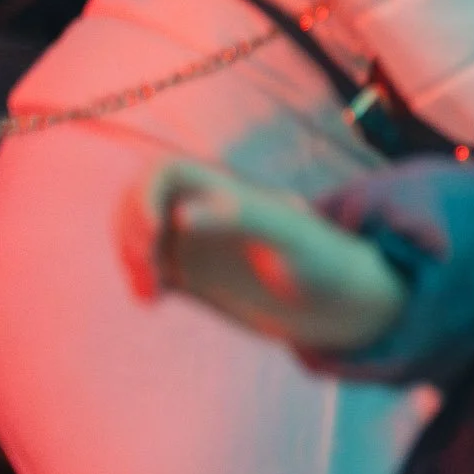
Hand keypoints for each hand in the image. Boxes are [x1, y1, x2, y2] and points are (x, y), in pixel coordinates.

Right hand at [117, 158, 407, 353]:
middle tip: (149, 267)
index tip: (154, 233)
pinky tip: (153, 300)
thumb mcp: (289, 235)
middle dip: (129, 230)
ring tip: (153, 293)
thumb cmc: (325, 261)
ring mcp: (201, 246)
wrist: (345, 302)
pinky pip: (153, 268)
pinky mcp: (200, 278)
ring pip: (141, 235)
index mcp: (227, 193)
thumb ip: (240, 216)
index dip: (142, 195)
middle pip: (141, 201)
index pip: (165, 172)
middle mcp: (208, 215)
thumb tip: (182, 216)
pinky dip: (141, 280)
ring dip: (130, 259)